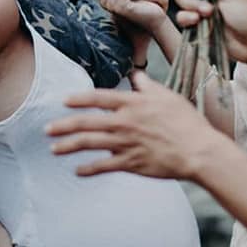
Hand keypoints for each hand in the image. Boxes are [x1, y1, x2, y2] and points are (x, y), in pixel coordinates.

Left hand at [47, 72, 218, 179]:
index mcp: (133, 103)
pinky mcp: (131, 163)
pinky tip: (77, 171)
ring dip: (68, 146)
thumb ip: (148, 86)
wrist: (199, 150)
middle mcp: (125, 122)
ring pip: (90, 143)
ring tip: (54, 149)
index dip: (79, 99)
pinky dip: (89, 169)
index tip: (64, 101)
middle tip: (47, 129)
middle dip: (64, 126)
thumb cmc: (187, 121)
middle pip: (87, 122)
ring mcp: (127, 143)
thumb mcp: (168, 96)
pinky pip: (104, 166)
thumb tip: (136, 75)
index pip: (99, 98)